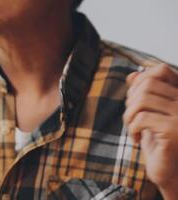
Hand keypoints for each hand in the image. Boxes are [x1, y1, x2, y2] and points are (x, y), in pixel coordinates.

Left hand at [123, 64, 177, 195]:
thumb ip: (143, 93)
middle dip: (131, 100)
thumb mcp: (149, 112)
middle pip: (148, 84)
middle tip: (131, 118)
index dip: (140, 81)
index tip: (133, 100)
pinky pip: (141, 119)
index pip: (160, 70)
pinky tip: (135, 139)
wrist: (170, 169)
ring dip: (128, 115)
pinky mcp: (174, 131)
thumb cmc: (158, 139)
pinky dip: (131, 128)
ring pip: (142, 100)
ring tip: (131, 128)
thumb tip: (132, 75)